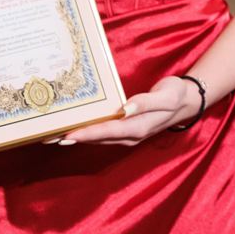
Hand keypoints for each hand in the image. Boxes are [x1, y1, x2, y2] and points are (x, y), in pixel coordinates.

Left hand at [48, 76, 199, 146]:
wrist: (188, 101)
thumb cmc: (176, 94)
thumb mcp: (167, 95)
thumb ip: (147, 102)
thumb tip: (126, 108)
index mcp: (139, 127)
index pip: (107, 132)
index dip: (86, 133)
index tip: (66, 134)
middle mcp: (130, 135)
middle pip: (96, 139)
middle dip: (72, 138)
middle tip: (46, 136)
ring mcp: (127, 135)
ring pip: (97, 139)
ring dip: (75, 137)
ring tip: (52, 135)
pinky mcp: (126, 130)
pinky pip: (102, 134)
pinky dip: (86, 133)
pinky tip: (74, 129)